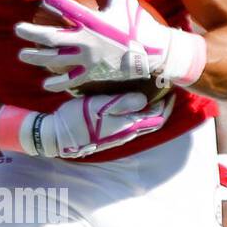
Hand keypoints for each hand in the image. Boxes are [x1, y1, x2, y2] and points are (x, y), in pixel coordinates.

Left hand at [15, 0, 204, 91]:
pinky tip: (45, 83)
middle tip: (18, 29)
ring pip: (55, 59)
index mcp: (92, 20)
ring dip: (36, 57)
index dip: (54, 2)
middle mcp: (86, 40)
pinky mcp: (93, 72)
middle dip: (31, 33)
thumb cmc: (138, 24)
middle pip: (51, 37)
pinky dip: (58, 83)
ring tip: (22, 54)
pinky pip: (72, 79)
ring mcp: (88, 58)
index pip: (67, 8)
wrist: (153, 52)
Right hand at [33, 89, 173, 158]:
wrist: (56, 137)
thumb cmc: (77, 119)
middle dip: (160, 106)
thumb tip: (145, 99)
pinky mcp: (108, 135)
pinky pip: (130, 123)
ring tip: (148, 92)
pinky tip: (129, 102)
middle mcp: (126, 133)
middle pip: (152, 121)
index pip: (158, 118)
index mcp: (128, 125)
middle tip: (162, 89)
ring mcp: (117, 136)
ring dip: (148, 109)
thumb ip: (123, 102)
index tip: (170, 89)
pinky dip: (136, 112)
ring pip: (141, 122)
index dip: (167, 105)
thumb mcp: (99, 106)